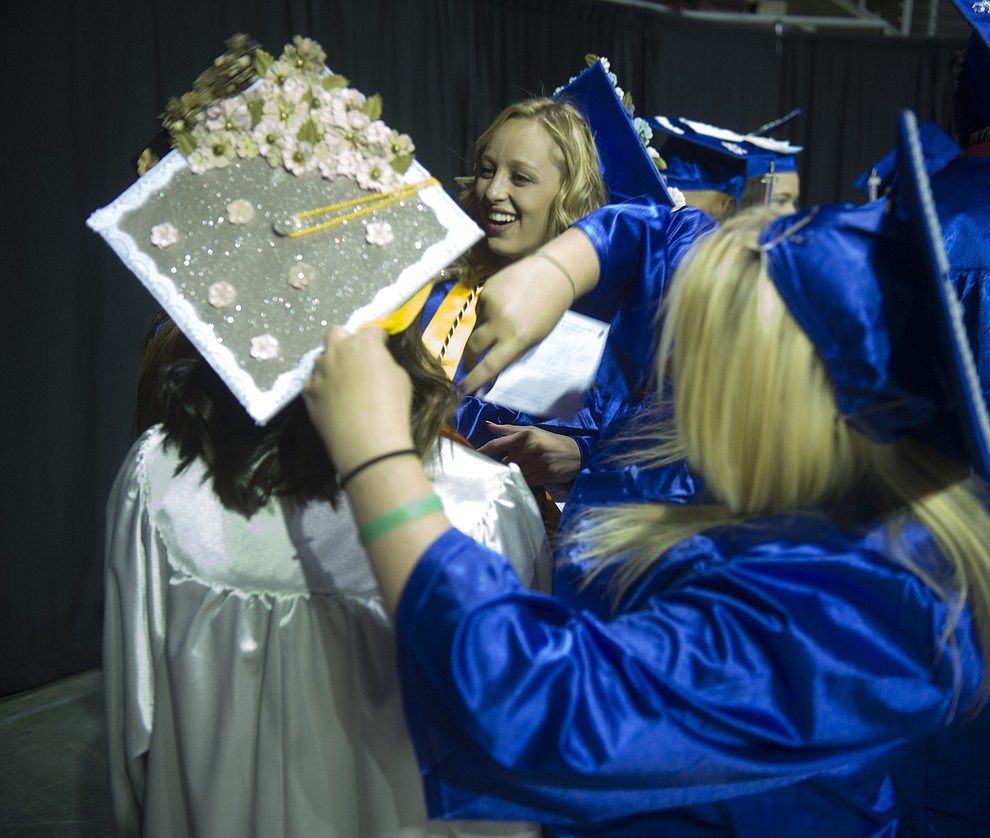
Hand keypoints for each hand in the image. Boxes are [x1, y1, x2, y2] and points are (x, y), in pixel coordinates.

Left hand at [304, 326, 414, 473]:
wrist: (368, 442)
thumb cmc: (392, 408)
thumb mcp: (401, 379)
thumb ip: (384, 363)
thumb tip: (376, 363)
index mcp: (364, 344)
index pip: (372, 330)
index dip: (378, 339)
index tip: (382, 347)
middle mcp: (337, 351)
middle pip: (336, 333)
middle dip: (346, 341)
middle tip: (356, 359)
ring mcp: (319, 371)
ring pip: (322, 357)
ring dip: (332, 364)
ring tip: (344, 383)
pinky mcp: (308, 391)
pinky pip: (314, 381)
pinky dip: (323, 386)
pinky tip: (333, 400)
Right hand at [461, 228, 599, 392]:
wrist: (553, 273)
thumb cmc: (549, 311)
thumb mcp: (535, 337)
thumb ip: (512, 352)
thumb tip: (491, 370)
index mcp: (517, 338)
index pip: (489, 365)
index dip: (474, 380)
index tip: (462, 389)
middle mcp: (500, 323)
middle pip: (473, 346)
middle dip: (469, 357)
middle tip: (469, 364)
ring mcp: (490, 304)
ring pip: (476, 325)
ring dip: (483, 328)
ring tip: (502, 319)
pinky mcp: (485, 290)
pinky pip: (479, 307)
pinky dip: (486, 311)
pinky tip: (503, 302)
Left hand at [477, 423, 581, 485]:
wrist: (577, 454)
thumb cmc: (551, 441)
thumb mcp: (532, 431)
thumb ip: (509, 430)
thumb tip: (488, 425)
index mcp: (525, 435)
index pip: (497, 444)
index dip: (482, 451)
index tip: (471, 456)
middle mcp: (530, 448)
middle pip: (504, 461)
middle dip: (504, 464)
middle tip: (512, 465)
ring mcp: (538, 462)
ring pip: (514, 472)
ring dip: (515, 472)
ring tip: (525, 469)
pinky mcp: (544, 475)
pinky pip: (526, 481)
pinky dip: (524, 480)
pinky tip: (530, 476)